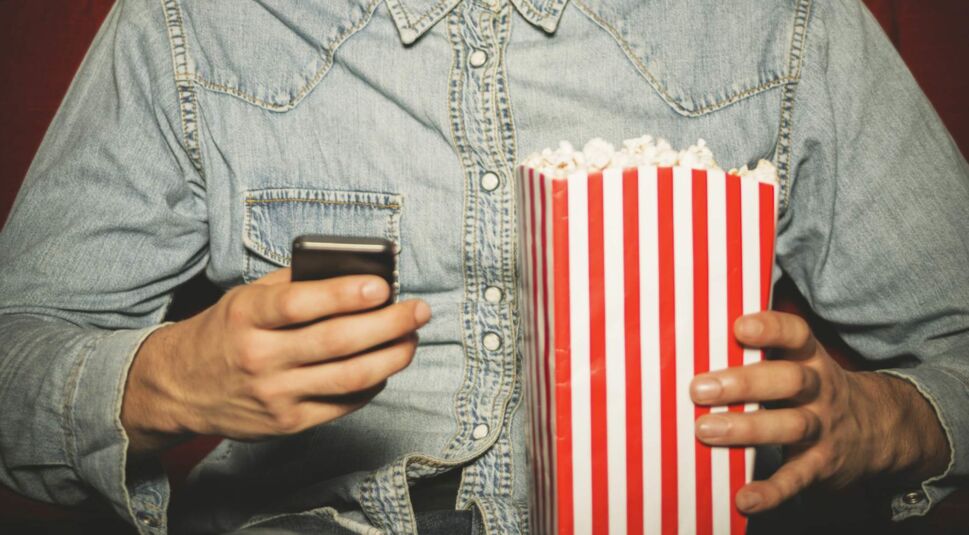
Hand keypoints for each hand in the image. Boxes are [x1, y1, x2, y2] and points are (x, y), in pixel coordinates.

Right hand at [121, 268, 429, 453]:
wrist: (179, 387)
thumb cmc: (224, 332)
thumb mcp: (246, 298)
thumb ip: (293, 284)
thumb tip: (354, 271)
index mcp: (247, 316)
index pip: (300, 304)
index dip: (344, 294)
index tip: (382, 285)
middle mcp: (260, 357)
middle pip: (337, 342)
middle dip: (388, 325)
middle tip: (418, 310)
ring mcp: (275, 395)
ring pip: (349, 377)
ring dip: (392, 357)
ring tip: (412, 338)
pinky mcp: (288, 423)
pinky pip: (343, 404)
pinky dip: (372, 383)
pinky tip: (385, 366)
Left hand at [691, 311, 949, 514]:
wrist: (879, 429)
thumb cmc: (812, 389)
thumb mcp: (800, 363)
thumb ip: (758, 355)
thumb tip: (694, 346)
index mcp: (810, 359)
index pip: (796, 335)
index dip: (771, 329)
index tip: (739, 327)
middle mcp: (819, 390)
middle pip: (789, 380)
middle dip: (744, 384)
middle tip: (699, 388)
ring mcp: (823, 428)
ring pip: (791, 425)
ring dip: (747, 428)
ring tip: (706, 430)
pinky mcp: (821, 465)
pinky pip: (796, 478)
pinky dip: (771, 491)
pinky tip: (744, 498)